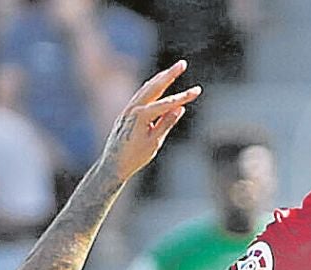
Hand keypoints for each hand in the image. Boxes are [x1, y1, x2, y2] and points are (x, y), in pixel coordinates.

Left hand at [99, 60, 201, 181]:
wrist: (113, 165)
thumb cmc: (134, 157)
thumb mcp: (154, 142)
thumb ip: (166, 123)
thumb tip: (179, 108)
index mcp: (141, 116)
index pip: (166, 103)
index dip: (183, 97)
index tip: (197, 91)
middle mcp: (133, 108)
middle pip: (155, 86)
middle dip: (169, 74)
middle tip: (182, 63)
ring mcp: (128, 109)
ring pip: (146, 88)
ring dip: (160, 78)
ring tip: (173, 70)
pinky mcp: (126, 112)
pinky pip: (140, 95)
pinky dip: (150, 87)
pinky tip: (157, 84)